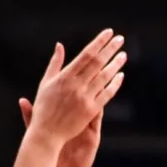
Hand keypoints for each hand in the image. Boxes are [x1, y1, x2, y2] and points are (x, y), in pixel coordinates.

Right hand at [20, 29, 125, 149]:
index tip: (108, 33)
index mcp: (65, 76)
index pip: (86, 54)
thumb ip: (55, 63)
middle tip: (120, 39)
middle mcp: (76, 85)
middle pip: (98, 63)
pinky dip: (114, 84)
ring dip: (115, 64)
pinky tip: (120, 76)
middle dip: (110, 49)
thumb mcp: (46, 82)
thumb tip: (59, 45)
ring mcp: (85, 98)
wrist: (47, 133)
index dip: (99, 42)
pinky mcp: (91, 110)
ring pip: (105, 77)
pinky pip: (107, 94)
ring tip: (123, 55)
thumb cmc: (44, 107)